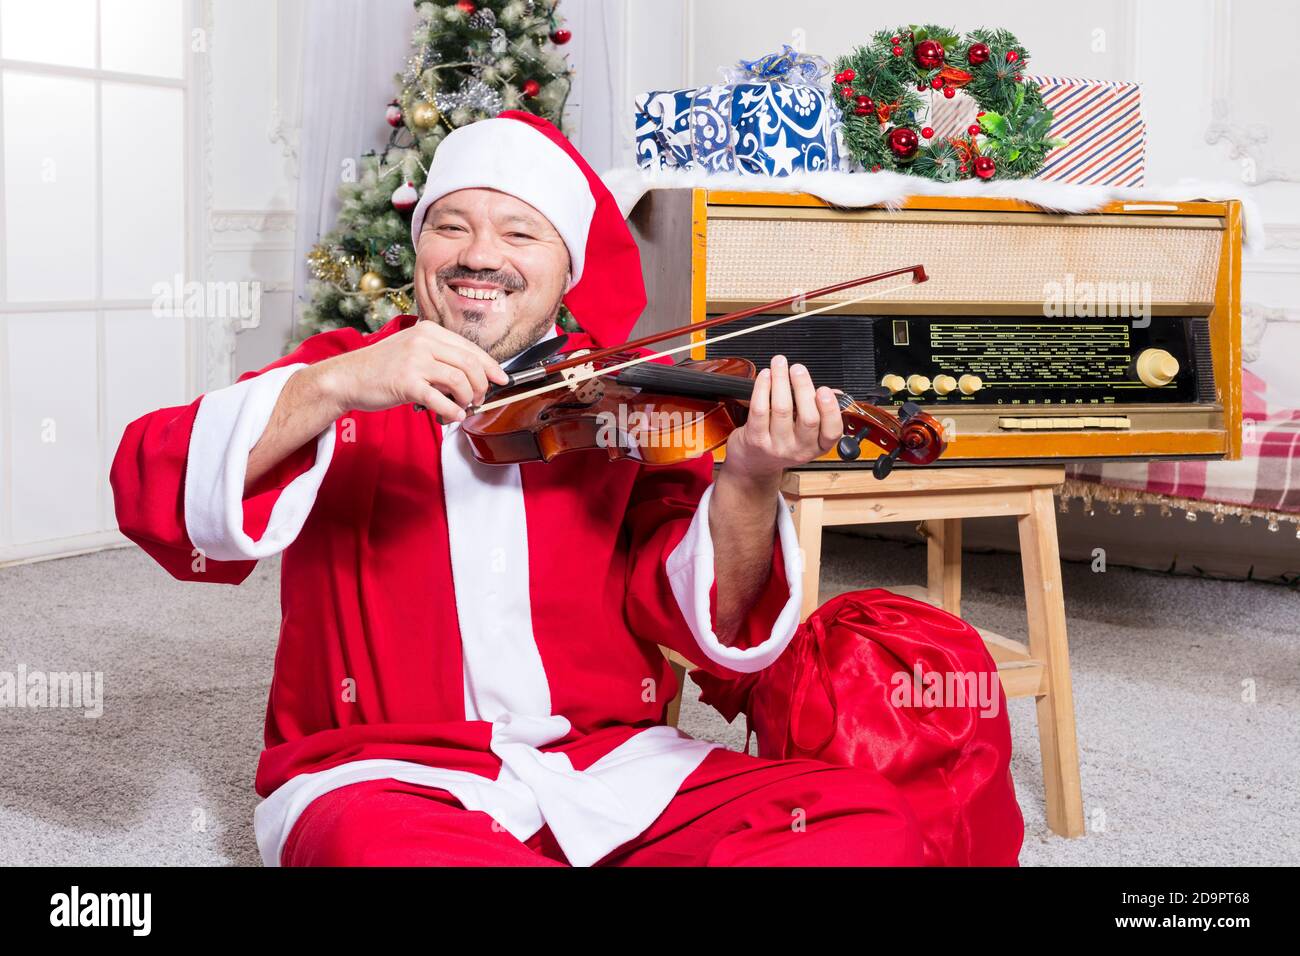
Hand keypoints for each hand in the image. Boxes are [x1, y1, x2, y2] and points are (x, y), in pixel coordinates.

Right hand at [310, 320, 508, 420]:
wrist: (347, 377)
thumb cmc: (381, 368)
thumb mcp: (413, 351)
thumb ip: (440, 358)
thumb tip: (472, 377)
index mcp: (429, 331)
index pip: (471, 348)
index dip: (490, 366)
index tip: (501, 379)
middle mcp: (424, 341)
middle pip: (471, 364)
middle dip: (481, 386)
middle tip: (477, 400)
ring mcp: (415, 361)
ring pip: (460, 381)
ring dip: (467, 400)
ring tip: (461, 408)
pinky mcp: (407, 382)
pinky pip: (441, 400)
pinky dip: (452, 411)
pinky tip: (451, 416)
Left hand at [720, 354, 842, 484]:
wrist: (754, 464)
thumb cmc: (782, 442)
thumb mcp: (807, 434)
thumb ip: (821, 413)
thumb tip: (835, 393)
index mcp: (817, 446)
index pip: (832, 432)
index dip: (830, 409)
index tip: (824, 390)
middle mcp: (799, 449)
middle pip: (808, 418)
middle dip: (803, 387)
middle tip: (798, 369)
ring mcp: (777, 446)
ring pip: (782, 409)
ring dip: (781, 381)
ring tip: (780, 364)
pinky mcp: (756, 440)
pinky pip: (760, 409)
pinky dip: (763, 388)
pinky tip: (765, 376)